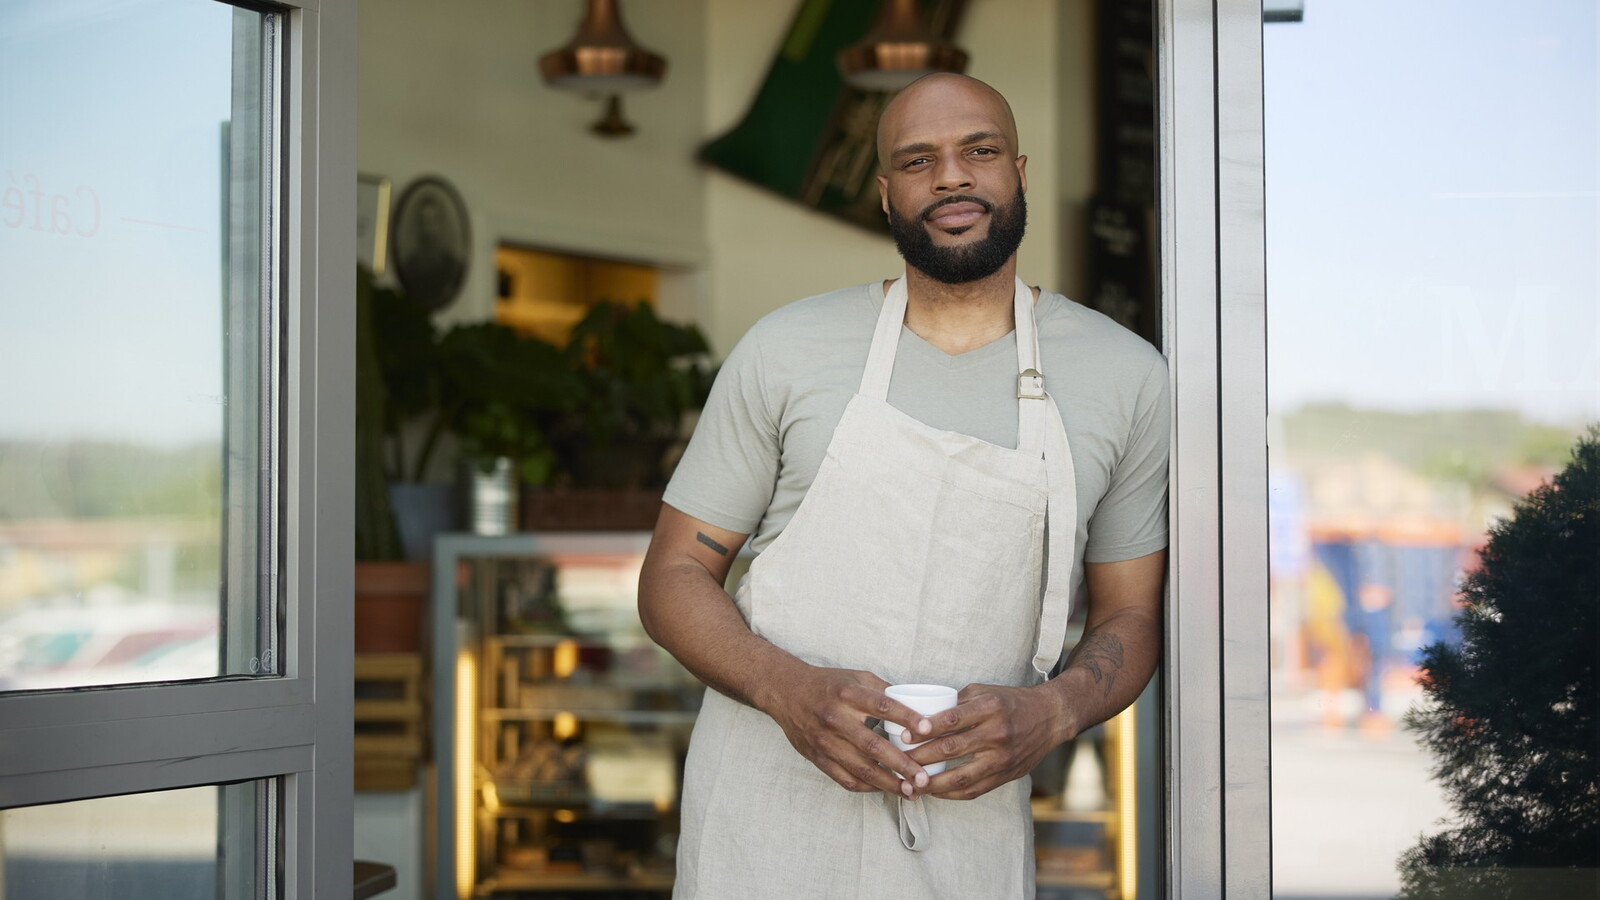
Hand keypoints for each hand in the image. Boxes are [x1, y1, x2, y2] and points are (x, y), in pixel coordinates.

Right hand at [762, 665, 936, 797]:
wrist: (786, 692)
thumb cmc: (828, 684)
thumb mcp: (856, 677)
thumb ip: (885, 691)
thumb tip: (918, 707)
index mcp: (848, 694)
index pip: (883, 706)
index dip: (907, 718)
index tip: (928, 729)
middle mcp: (836, 718)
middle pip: (874, 745)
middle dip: (902, 764)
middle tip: (924, 778)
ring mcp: (825, 741)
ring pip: (861, 768)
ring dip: (889, 783)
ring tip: (911, 792)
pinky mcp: (818, 758)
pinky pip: (846, 779)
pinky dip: (868, 787)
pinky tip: (885, 789)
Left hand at [910, 682, 1071, 800]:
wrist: (1050, 717)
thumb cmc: (1011, 701)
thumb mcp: (985, 691)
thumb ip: (956, 702)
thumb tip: (922, 714)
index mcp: (990, 707)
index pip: (951, 719)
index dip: (925, 729)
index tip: (905, 735)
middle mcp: (997, 733)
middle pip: (951, 749)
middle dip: (921, 757)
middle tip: (899, 761)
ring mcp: (1002, 757)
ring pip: (961, 776)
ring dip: (932, 783)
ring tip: (910, 785)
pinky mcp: (1006, 775)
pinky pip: (974, 790)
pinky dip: (951, 793)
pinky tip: (934, 792)